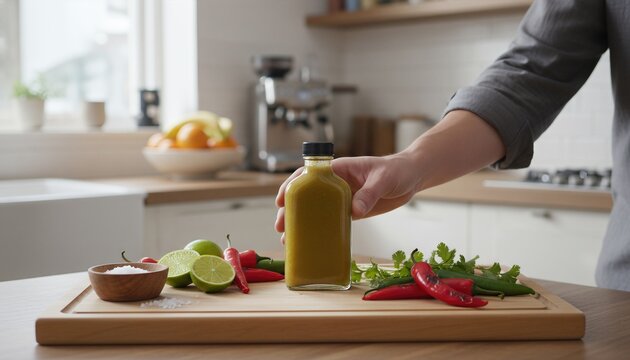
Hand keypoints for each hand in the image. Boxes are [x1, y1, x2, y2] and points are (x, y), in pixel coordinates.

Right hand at [274, 153, 420, 242]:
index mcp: (339, 169)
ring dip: (301, 223)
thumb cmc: (396, 170)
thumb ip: (369, 193)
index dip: (292, 186)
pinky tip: (311, 243)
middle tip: (281, 226)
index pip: (309, 175)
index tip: (281, 199)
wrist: (411, 177)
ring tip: (288, 239)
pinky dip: (321, 231)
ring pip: (316, 210)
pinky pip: (332, 221)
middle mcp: (336, 183)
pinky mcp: (351, 211)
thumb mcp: (383, 179)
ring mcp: (342, 198)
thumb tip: (354, 211)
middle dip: (291, 209)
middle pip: (307, 195)